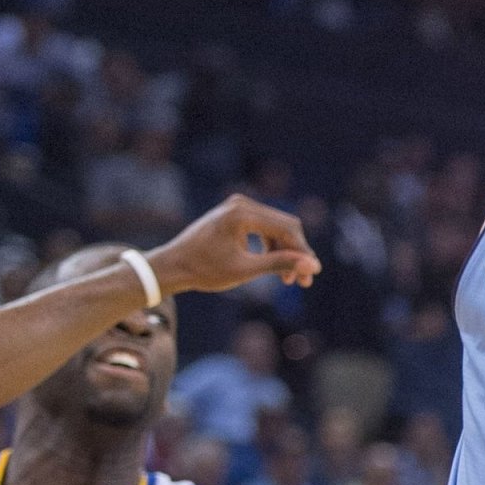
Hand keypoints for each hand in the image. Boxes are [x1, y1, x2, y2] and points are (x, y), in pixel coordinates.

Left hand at [146, 195, 320, 296]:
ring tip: (287, 279)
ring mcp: (238, 207)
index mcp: (242, 213)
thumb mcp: (244, 270)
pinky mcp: (235, 214)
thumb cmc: (203, 270)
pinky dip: (270, 246)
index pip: (287, 228)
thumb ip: (280, 265)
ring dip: (284, 252)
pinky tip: (272, 266)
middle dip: (295, 253)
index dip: (303, 251)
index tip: (311, 274)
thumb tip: (313, 266)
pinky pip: (263, 228)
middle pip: (284, 226)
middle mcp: (242, 203)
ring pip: (275, 228)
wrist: (171, 267)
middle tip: (302, 281)